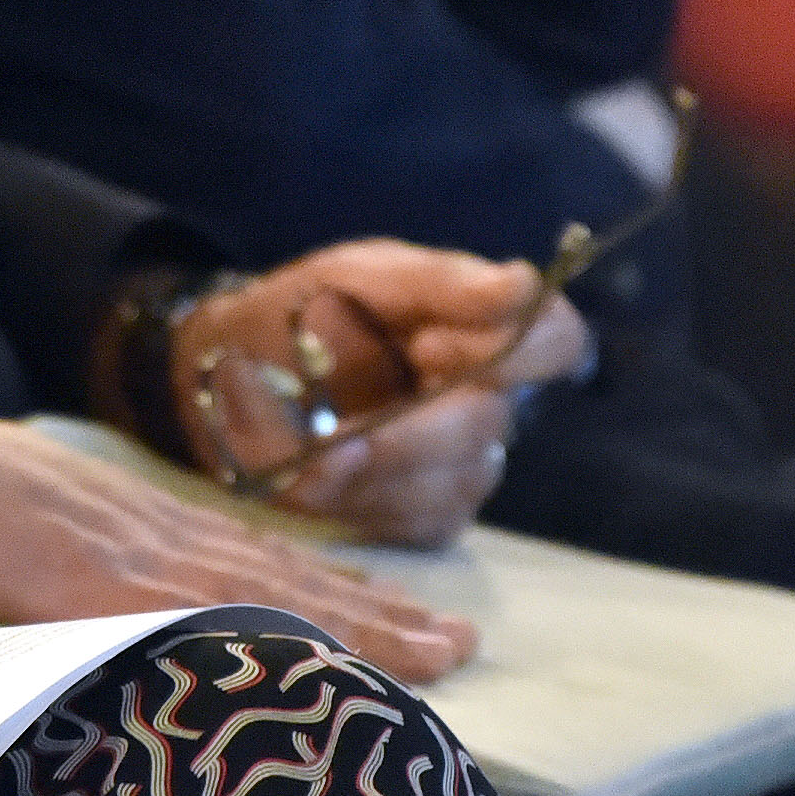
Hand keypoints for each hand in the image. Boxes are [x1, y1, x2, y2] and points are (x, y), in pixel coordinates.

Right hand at [0, 383, 475, 682]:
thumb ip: (65, 539)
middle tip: (457, 642)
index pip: (243, 553)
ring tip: (434, 654)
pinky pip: (196, 625)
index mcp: (119, 510)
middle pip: (275, 575)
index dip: (326, 586)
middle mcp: (138, 527)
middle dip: (372, 613)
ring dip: (353, 630)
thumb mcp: (17, 500)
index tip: (396, 608)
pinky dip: (265, 644)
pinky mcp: (88, 591)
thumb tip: (82, 572)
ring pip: (261, 598)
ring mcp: (118, 558)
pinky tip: (317, 666)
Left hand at [173, 242, 593, 549]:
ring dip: (376, 463)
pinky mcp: (431, 515)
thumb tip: (524, 284)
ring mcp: (465, 463)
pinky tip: (321, 471)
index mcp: (483, 328)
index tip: (431, 345)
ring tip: (315, 440)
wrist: (237, 363)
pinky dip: (365, 498)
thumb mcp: (362, 276)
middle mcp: (489, 399)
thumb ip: (442, 282)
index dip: (516, 352)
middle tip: (341, 407)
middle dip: (412, 422)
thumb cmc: (309, 308)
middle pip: (490, 422)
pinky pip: (424, 519)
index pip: (557, 339)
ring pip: (455, 480)